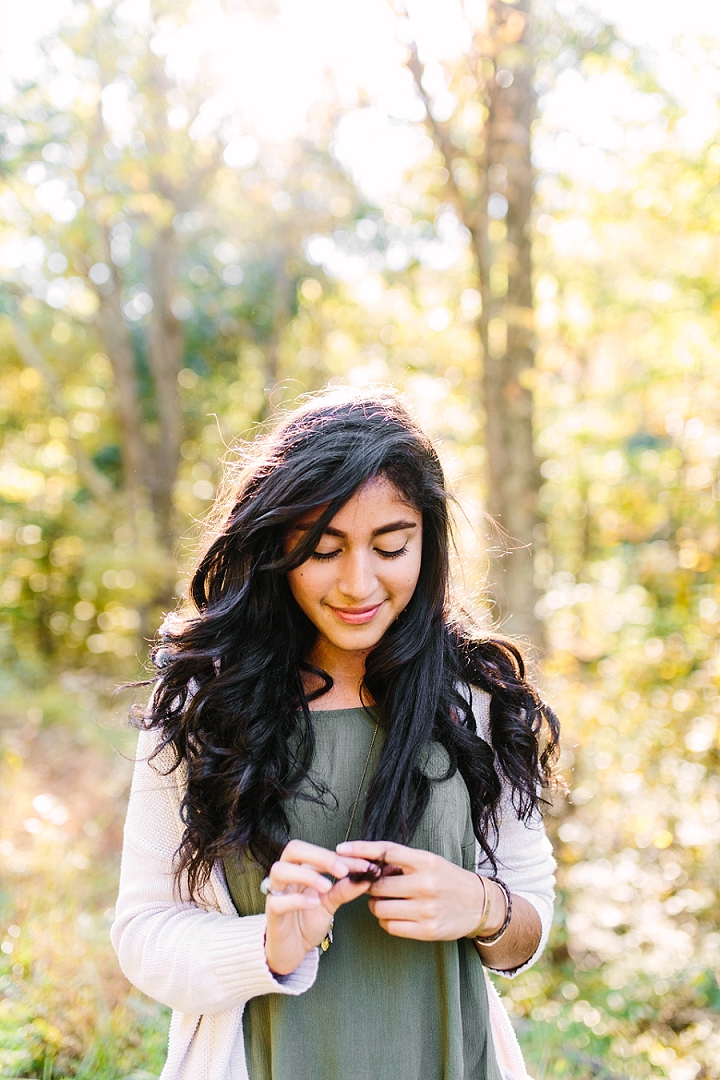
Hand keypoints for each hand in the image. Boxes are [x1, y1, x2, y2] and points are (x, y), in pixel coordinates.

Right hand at [263, 839, 373, 974]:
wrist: (292, 950)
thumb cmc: (307, 922)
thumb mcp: (330, 904)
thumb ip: (344, 890)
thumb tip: (367, 877)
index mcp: (301, 869)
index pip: (318, 852)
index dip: (342, 857)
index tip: (364, 865)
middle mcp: (287, 877)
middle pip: (293, 849)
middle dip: (320, 856)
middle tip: (342, 870)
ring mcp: (277, 894)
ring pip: (280, 870)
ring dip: (306, 875)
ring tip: (327, 887)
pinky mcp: (272, 914)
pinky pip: (278, 902)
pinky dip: (297, 900)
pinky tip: (314, 903)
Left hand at [336, 840, 501, 941]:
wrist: (478, 904)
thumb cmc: (446, 879)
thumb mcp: (429, 861)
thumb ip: (401, 862)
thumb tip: (366, 862)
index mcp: (425, 861)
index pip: (386, 851)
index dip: (361, 849)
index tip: (341, 849)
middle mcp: (425, 884)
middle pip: (378, 884)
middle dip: (369, 886)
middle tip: (372, 886)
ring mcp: (426, 909)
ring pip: (380, 908)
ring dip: (376, 905)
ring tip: (386, 900)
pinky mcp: (427, 930)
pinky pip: (390, 926)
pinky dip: (386, 921)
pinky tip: (395, 914)